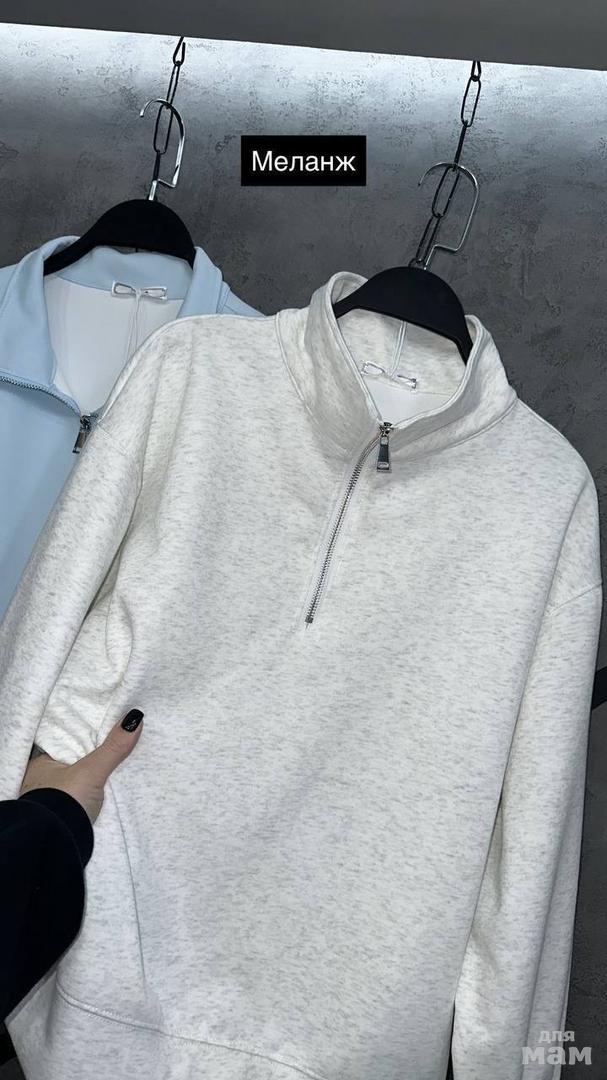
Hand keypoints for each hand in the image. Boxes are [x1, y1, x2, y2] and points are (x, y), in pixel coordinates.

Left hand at [19, 710, 143, 823]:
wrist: (55, 844)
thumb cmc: (64, 802)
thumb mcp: (92, 771)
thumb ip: (113, 747)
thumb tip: (134, 718)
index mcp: (41, 764)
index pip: (67, 743)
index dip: (85, 737)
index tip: (106, 729)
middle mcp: (43, 781)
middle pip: (74, 762)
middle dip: (91, 758)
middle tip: (116, 745)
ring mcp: (53, 801)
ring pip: (78, 782)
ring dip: (92, 779)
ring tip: (116, 768)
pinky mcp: (65, 819)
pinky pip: (82, 799)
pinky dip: (93, 796)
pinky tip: (106, 793)